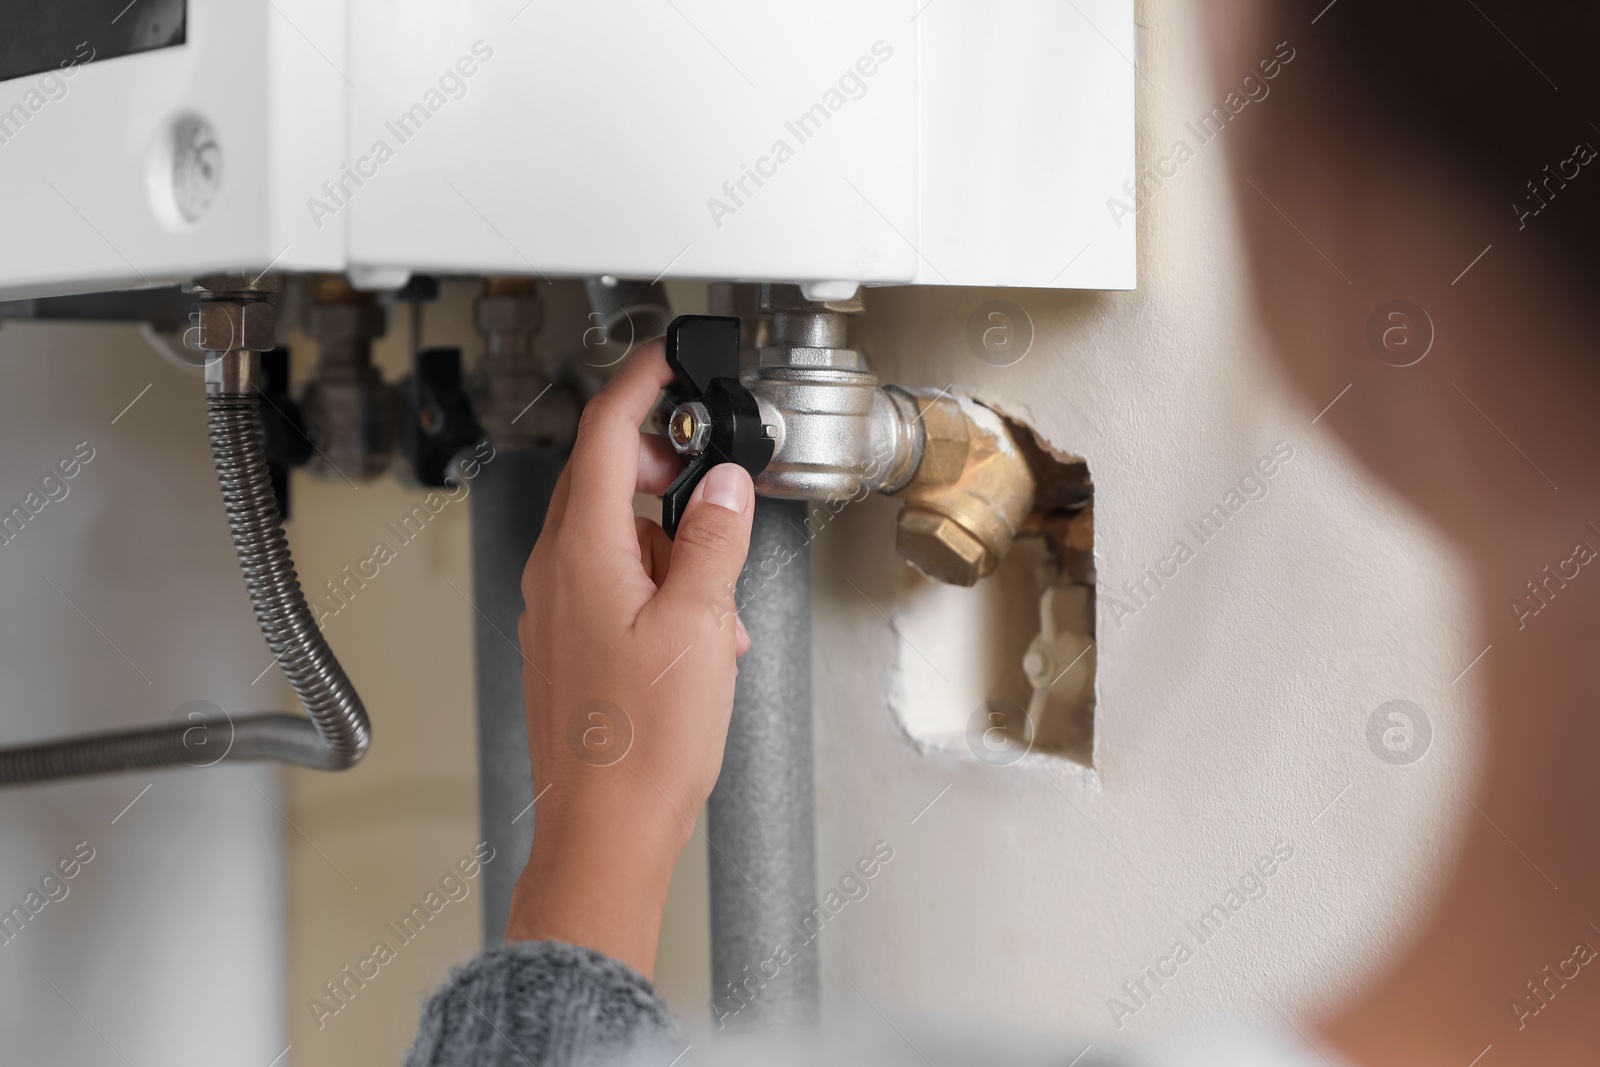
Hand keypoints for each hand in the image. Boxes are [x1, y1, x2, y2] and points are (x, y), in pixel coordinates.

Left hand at [505, 340, 754, 976]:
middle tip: (712, 484)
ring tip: (718, 591)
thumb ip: (713, 541)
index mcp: (581, 552)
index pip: (601, 435)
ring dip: (669, 542)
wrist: (605, 828)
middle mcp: (555, 574)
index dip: (637, 386)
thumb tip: (721, 486)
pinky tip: (698, 629)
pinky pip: (610, 583)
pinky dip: (657, 584)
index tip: (663, 360)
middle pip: (602, 481)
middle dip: (662, 471)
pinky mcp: (567, 645)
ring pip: (612, 536)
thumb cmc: (641, 744)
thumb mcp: (702, 624)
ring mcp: (555, 611)